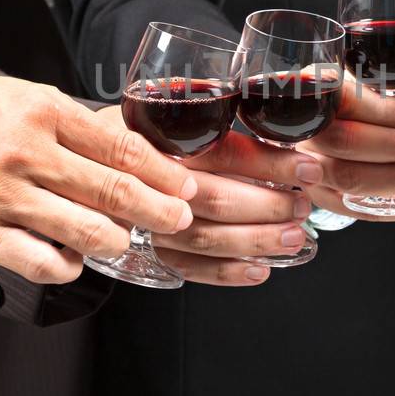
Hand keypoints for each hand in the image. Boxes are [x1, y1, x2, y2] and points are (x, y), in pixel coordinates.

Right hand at [0, 78, 195, 284]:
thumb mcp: (28, 97)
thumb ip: (78, 123)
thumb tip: (140, 152)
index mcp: (43, 112)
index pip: (120, 148)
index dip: (163, 174)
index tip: (187, 188)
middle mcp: (25, 153)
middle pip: (111, 192)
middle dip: (158, 212)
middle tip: (180, 221)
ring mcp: (2, 195)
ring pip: (83, 232)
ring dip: (117, 241)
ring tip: (124, 238)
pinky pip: (41, 263)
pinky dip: (69, 266)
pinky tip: (75, 258)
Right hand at [151, 132, 316, 285]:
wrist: (86, 164)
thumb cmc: (140, 139)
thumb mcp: (171, 121)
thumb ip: (216, 131)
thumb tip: (284, 141)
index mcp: (165, 142)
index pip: (227, 153)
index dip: (272, 162)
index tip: (308, 168)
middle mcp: (153, 182)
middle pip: (218, 198)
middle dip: (270, 206)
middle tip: (301, 207)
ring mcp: (148, 221)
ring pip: (207, 237)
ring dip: (257, 241)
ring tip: (294, 238)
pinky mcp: (147, 252)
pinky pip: (191, 268)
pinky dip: (229, 273)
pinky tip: (260, 270)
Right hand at [296, 77, 394, 218]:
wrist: (321, 130)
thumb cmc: (346, 106)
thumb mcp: (361, 87)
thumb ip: (386, 92)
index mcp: (311, 101)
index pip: (345, 102)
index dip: (384, 110)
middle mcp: (304, 135)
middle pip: (344, 142)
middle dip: (394, 146)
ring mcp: (306, 170)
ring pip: (348, 179)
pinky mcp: (322, 196)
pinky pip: (356, 208)